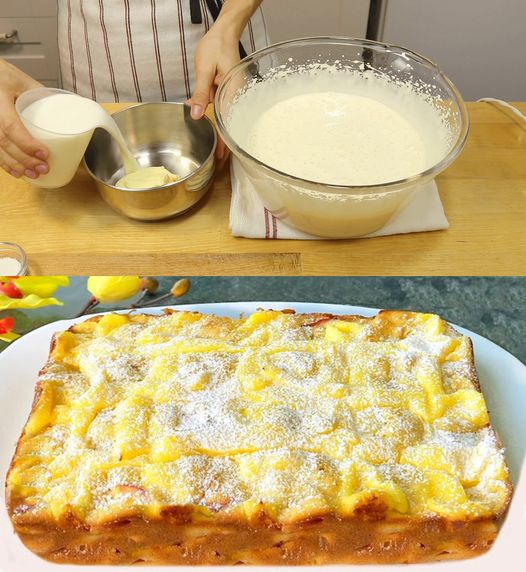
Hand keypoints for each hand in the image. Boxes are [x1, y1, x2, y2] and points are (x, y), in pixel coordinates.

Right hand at [0, 59, 48, 178]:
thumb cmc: (4, 75)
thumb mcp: (24, 81)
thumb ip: (42, 96)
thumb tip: (68, 112)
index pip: (10, 126)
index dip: (26, 143)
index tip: (44, 153)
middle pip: (4, 142)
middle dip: (25, 159)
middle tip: (43, 168)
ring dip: (16, 165)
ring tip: (34, 174)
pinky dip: (5, 164)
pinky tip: (17, 172)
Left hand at [187, 26, 239, 160]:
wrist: (224, 33)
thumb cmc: (216, 46)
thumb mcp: (204, 69)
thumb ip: (201, 93)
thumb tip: (197, 114)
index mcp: (233, 91)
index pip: (228, 121)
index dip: (224, 140)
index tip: (221, 156)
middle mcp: (237, 95)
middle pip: (230, 123)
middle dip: (225, 142)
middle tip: (219, 160)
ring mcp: (235, 94)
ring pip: (227, 116)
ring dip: (221, 130)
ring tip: (218, 150)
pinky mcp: (230, 92)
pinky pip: (223, 107)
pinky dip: (218, 116)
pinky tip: (210, 122)